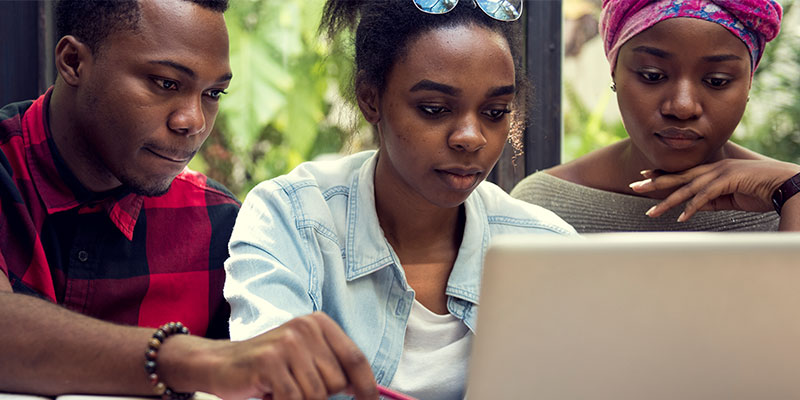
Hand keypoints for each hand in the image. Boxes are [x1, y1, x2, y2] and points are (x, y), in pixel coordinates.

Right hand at [169, 312, 378, 399]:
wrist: (221, 364)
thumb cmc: (270, 368)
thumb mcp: (306, 360)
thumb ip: (334, 369)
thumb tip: (367, 392)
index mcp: (319, 323)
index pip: (356, 359)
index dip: (367, 388)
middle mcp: (305, 327)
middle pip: (336, 382)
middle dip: (320, 396)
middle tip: (295, 387)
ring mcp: (287, 343)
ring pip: (316, 395)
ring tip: (282, 388)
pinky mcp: (270, 361)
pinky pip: (295, 399)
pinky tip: (271, 394)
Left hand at [628, 159, 799, 221]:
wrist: (784, 185)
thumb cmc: (759, 191)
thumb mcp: (729, 198)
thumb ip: (710, 200)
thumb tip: (691, 207)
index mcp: (713, 170)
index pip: (682, 172)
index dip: (662, 174)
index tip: (644, 176)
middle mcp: (713, 169)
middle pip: (678, 176)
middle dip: (655, 182)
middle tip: (634, 185)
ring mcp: (721, 173)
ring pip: (687, 187)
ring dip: (668, 201)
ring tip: (652, 212)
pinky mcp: (729, 181)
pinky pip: (706, 196)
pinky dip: (693, 207)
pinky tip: (682, 217)